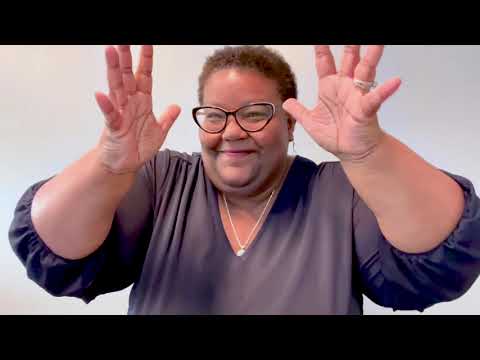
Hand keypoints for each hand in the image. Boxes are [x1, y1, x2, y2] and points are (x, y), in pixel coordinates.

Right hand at [95, 45, 180, 173]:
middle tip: (123, 41)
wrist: (124, 165)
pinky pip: (110, 115)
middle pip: (127, 76)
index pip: (144, 76)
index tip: (147, 44)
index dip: (146, 60)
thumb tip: (177, 106)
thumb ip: (167, 118)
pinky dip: (106, 105)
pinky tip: (100, 94)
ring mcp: (120, 114)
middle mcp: (129, 104)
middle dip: (126, 57)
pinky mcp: (114, 128)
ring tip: (110, 52)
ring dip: (113, 71)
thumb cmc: (137, 147)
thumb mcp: (159, 132)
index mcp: (142, 102)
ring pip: (117, 88)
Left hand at [283, 45, 400, 162]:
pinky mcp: (366, 109)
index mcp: (330, 87)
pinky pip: (376, 98)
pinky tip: (394, 82)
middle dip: (350, 45)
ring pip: (365, 70)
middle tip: (352, 34)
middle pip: (348, 59)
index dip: (322, 49)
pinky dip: (385, 90)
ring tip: (377, 43)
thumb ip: (298, 111)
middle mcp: (345, 87)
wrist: (353, 152)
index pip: (325, 62)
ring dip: (371, 56)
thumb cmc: (337, 137)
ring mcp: (357, 95)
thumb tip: (286, 103)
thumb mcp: (310, 122)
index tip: (319, 39)